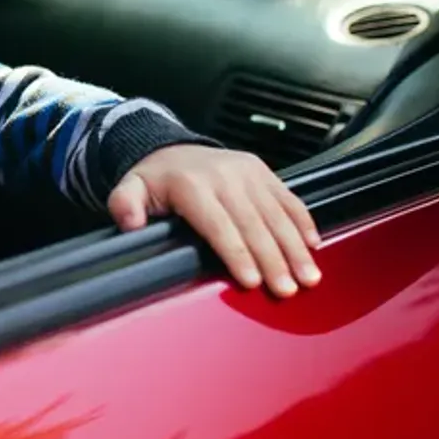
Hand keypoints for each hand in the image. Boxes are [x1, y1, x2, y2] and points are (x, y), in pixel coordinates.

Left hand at [106, 145, 321, 297]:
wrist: (171, 148)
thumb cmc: (154, 179)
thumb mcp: (130, 188)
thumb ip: (125, 205)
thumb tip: (130, 223)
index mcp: (192, 185)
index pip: (218, 225)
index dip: (236, 253)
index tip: (251, 281)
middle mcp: (224, 176)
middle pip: (254, 224)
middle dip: (273, 260)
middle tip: (287, 290)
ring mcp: (247, 172)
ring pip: (277, 214)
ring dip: (295, 248)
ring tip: (308, 277)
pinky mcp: (263, 171)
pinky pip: (288, 198)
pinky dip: (303, 222)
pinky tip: (314, 246)